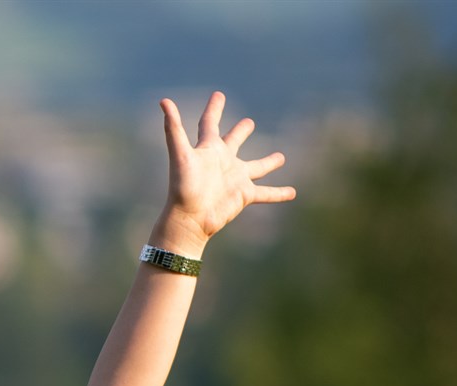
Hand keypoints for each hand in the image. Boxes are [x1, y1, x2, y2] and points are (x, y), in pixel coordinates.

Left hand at [154, 92, 295, 255]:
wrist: (189, 219)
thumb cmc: (183, 187)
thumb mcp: (180, 154)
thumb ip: (173, 128)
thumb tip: (163, 101)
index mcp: (208, 150)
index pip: (210, 123)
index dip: (214, 109)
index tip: (218, 95)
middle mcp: (223, 162)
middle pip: (233, 142)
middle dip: (241, 132)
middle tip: (249, 123)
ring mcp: (235, 178)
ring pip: (257, 167)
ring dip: (269, 162)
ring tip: (281, 157)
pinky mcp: (244, 195)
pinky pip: (266, 193)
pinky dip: (279, 193)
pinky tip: (293, 193)